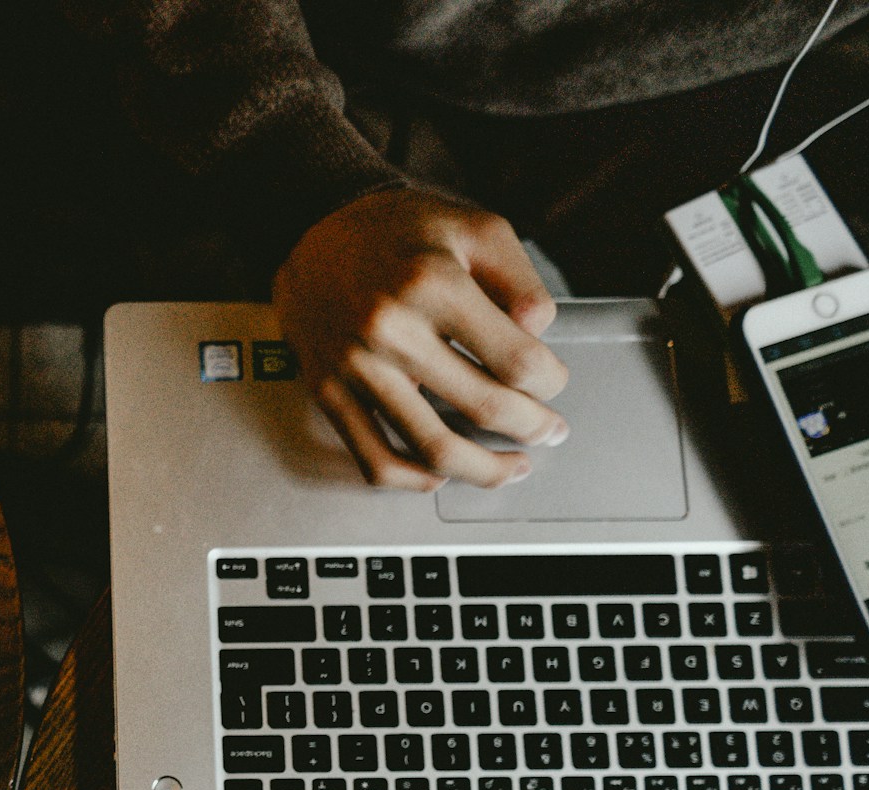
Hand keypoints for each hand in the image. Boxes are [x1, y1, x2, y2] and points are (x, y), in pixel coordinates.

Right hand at [272, 188, 570, 488]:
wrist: (314, 232)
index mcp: (434, 283)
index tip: (553, 381)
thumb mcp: (476, 229)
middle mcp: (390, 329)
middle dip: (533, 425)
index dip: (550, 381)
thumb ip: (521, 282)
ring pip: (433, 448)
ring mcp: (355, 366)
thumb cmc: (402, 232)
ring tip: (512, 467)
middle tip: (550, 429)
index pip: (516, 360)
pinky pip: (373, 459)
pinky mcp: (328, 391)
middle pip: (484, 406)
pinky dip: (414, 481)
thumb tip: (540, 341)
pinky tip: (441, 476)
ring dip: (486, 468)